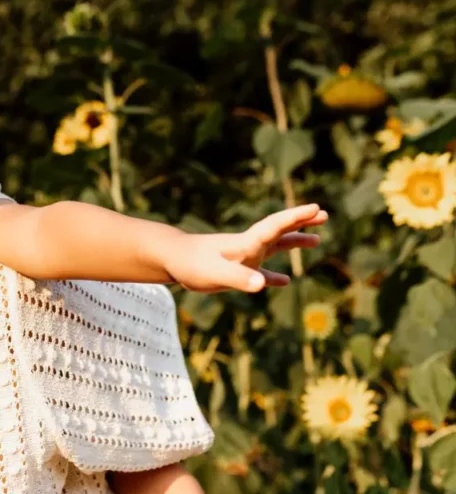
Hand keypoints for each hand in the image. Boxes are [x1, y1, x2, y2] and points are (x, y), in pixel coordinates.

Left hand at [166, 204, 327, 292]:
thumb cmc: (191, 265)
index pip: (275, 227)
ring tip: (316, 240)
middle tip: (323, 213)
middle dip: (300, 222)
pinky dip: (273, 275)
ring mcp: (242, 258)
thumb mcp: (214, 273)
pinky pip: (260, 272)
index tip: (316, 208)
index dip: (296, 217)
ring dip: (294, 242)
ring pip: (274, 248)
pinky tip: (284, 281)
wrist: (170, 260)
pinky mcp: (234, 272)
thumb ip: (238, 278)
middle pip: (279, 231)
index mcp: (246, 244)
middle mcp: (248, 247)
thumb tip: (262, 284)